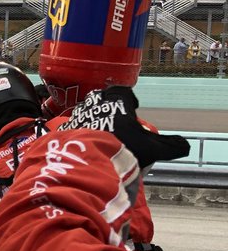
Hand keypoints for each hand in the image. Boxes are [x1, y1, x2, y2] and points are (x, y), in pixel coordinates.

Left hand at [58, 87, 189, 168]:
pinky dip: (79, 131)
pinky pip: (73, 125)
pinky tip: (85, 143)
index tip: (133, 108)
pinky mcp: (65, 128)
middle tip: (116, 121)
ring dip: (93, 118)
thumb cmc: (124, 147)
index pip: (122, 91)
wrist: (89, 159)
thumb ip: (171, 146)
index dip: (128, 98)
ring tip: (100, 132)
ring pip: (86, 111)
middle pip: (101, 98)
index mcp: (117, 99)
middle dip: (108, 106)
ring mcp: (78, 113)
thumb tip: (185, 147)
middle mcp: (95, 101)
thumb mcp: (153, 148)